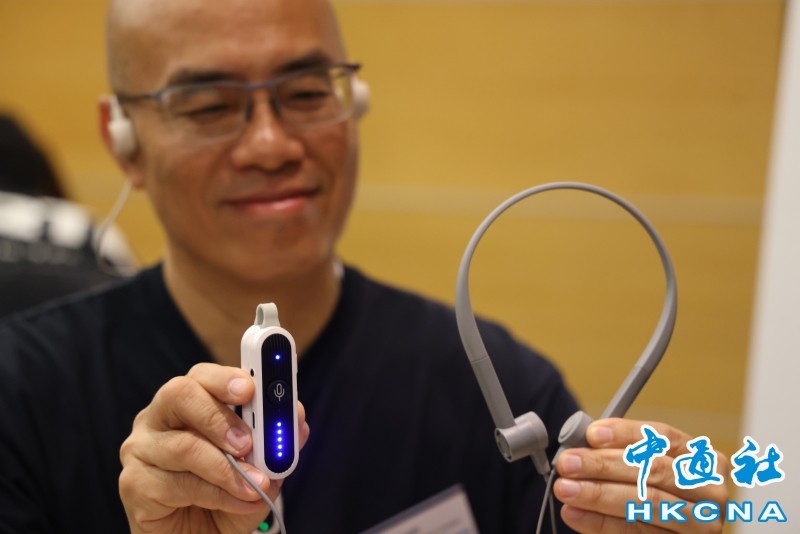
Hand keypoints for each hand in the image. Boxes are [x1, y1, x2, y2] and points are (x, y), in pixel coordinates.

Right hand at [119, 363, 309, 533]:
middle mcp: (159, 418)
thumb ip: (277, 442)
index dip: (226, 378)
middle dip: (219, 416)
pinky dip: (216, 494)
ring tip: (254, 485)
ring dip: (226, 468)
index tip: (250, 388)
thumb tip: (297, 421)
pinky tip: (236, 501)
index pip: (202, 375)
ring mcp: (141, 450)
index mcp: (189, 403)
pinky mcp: (134, 484)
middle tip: (247, 443)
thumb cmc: (226, 495)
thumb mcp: (261, 467)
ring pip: (183, 446)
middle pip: (179, 394)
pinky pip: (177, 484)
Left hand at [553, 418, 728, 532]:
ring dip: (598, 495)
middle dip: (604, 465)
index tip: (591, 434)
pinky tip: (576, 514)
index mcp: (703, 459)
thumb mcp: (645, 465)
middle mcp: (709, 491)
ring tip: (565, 488)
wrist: (667, 531)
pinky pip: (635, 533)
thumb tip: (580, 444)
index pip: (664, 437)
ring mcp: (700, 524)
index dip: (625, 434)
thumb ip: (619, 452)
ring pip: (645, 503)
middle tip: (568, 463)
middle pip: (652, 471)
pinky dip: (600, 523)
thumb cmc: (653, 490)